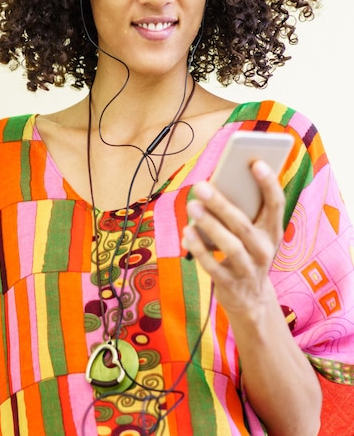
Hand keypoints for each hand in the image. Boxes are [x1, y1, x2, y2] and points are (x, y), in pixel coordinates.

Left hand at [182, 160, 284, 313]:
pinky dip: (199, 248)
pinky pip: (213, 266)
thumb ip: (241, 212)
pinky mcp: (230, 285)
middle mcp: (264, 250)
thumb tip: (213, 185)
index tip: (256, 162)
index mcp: (272, 232)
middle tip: (201, 185)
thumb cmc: (247, 253)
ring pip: (230, 246)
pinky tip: (186, 233)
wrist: (252, 300)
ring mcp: (248, 270)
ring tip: (192, 206)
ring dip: (210, 225)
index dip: (269, 184)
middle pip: (243, 225)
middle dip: (222, 204)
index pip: (277, 205)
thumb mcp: (252, 235)